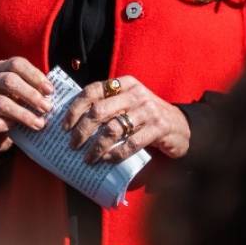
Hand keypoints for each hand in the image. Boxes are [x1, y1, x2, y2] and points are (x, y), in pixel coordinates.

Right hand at [0, 57, 53, 162]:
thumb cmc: (15, 106)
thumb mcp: (25, 94)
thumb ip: (37, 90)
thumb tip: (57, 92)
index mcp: (1, 69)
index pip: (16, 64)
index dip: (34, 76)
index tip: (50, 90)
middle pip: (8, 81)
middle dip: (31, 95)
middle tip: (47, 108)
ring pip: (0, 102)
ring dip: (22, 114)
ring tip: (39, 124)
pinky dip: (1, 124)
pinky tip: (13, 129)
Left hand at [64, 74, 190, 161]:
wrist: (181, 126)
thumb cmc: (147, 116)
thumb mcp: (129, 103)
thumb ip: (108, 106)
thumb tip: (73, 122)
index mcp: (125, 84)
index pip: (93, 90)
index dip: (75, 108)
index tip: (65, 125)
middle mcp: (136, 94)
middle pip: (99, 111)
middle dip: (82, 130)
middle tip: (72, 145)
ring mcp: (148, 110)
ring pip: (113, 129)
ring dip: (96, 146)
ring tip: (88, 158)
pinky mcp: (158, 128)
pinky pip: (131, 143)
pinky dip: (116, 154)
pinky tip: (107, 160)